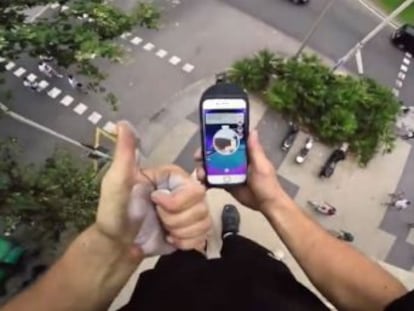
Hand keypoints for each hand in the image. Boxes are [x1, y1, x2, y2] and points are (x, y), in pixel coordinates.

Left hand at [96, 121, 210, 256]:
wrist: (118, 245)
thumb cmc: (115, 211)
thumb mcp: (117, 181)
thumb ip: (125, 153)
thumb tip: (122, 122)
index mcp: (172, 177)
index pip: (194, 188)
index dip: (175, 201)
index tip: (156, 202)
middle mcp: (185, 191)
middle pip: (202, 206)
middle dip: (176, 219)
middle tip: (158, 217)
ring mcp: (190, 211)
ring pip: (204, 221)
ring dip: (180, 231)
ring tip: (163, 228)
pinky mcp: (192, 230)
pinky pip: (203, 235)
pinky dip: (185, 242)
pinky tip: (170, 239)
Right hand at [194, 130, 289, 212]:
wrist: (266, 204)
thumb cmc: (267, 184)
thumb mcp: (262, 165)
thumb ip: (255, 150)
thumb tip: (253, 131)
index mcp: (244, 153)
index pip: (228, 142)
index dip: (216, 139)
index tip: (206, 140)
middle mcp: (235, 161)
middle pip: (216, 154)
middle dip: (205, 154)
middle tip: (198, 158)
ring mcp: (229, 173)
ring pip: (212, 167)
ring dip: (204, 168)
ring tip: (200, 175)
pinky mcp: (226, 184)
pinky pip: (213, 180)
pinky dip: (206, 180)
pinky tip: (202, 183)